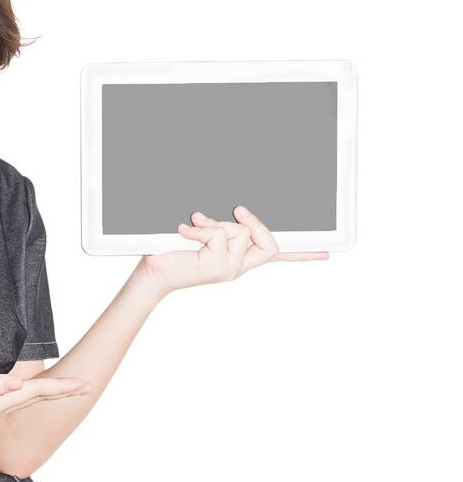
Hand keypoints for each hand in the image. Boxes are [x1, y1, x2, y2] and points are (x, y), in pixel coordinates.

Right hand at [0, 371, 91, 437]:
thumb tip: (16, 384)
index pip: (36, 393)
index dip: (61, 388)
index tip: (84, 384)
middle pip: (38, 399)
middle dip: (64, 392)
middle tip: (89, 386)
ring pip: (28, 401)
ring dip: (50, 395)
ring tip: (69, 389)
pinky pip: (16, 402)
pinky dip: (31, 395)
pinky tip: (31, 393)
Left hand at [138, 205, 329, 295]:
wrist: (152, 272)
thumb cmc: (174, 251)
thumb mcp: (206, 234)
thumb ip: (224, 225)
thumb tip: (238, 209)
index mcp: (240, 260)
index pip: (279, 257)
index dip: (304, 255)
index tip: (328, 254)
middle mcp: (239, 268)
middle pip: (269, 241)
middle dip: (252, 222)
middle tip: (236, 210)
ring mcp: (231, 270)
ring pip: (241, 232)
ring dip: (214, 224)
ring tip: (192, 228)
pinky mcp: (219, 267)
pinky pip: (221, 233)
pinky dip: (201, 228)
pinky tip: (185, 232)